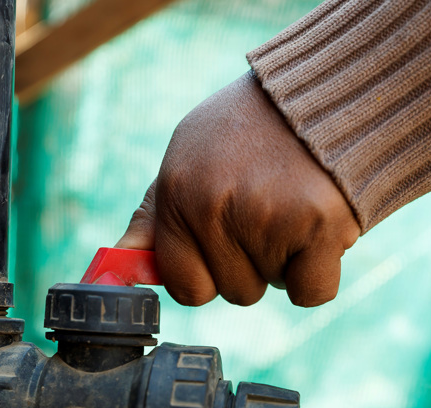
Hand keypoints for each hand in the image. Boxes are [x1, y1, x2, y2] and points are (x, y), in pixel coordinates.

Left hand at [116, 72, 359, 306]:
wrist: (321, 91)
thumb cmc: (246, 131)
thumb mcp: (185, 159)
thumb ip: (153, 221)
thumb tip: (109, 275)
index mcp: (177, 194)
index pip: (183, 286)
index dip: (207, 273)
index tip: (223, 245)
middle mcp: (214, 208)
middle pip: (231, 291)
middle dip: (250, 263)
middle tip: (265, 209)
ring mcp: (265, 218)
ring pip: (271, 288)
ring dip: (284, 260)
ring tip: (290, 205)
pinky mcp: (318, 226)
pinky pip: (311, 293)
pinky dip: (318, 273)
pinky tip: (317, 229)